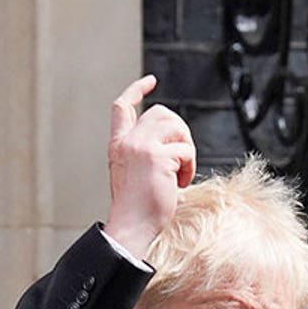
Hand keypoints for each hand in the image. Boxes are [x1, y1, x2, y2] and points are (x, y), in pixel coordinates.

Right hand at [103, 75, 196, 257]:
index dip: (137, 90)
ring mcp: (141, 147)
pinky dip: (189, 167)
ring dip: (186, 149)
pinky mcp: (158, 157)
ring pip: (177, 127)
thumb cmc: (137, 208)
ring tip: (180, 173)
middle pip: (161, 113)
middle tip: (181, 158)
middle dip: (179, 131)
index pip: (123, 106)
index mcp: (118, 145)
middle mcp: (127, 141)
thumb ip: (145, 152)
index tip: (151, 81)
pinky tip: (180, 184)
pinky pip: (186, 151)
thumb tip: (174, 143)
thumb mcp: (134, 173)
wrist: (131, 227)